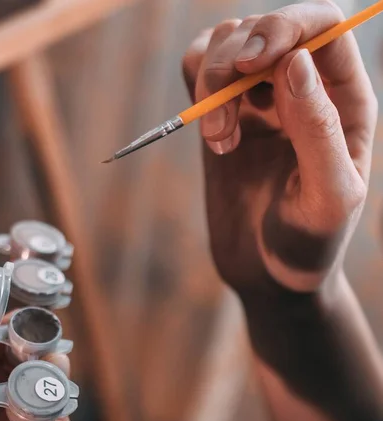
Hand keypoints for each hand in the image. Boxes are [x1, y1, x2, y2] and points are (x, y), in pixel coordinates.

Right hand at [182, 1, 376, 298]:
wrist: (270, 276)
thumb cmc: (310, 243)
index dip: (286, 27)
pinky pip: (201, 73)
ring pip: (226, 44)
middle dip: (235, 64)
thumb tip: (294, 62)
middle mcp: (300, 91)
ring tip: (219, 141)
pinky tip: (211, 136)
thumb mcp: (327, 196)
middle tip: (224, 126)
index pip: (320, 26)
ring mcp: (257, 103)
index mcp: (343, 100)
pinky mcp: (222, 121)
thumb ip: (317, 129)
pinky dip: (196, 91)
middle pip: (264, 29)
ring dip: (212, 84)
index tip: (253, 63)